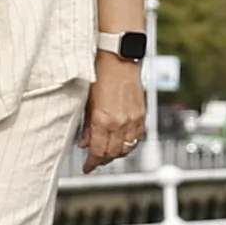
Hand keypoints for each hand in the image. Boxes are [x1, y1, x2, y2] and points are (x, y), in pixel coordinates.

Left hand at [80, 56, 148, 172]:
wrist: (119, 57)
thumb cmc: (100, 72)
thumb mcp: (86, 100)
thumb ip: (86, 124)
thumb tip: (84, 142)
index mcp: (103, 119)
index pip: (97, 151)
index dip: (91, 163)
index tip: (87, 167)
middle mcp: (120, 122)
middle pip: (112, 153)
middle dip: (102, 160)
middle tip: (94, 161)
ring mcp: (133, 119)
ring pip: (127, 148)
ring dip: (116, 155)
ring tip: (107, 154)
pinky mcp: (142, 114)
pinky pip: (137, 137)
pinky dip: (129, 144)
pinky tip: (122, 143)